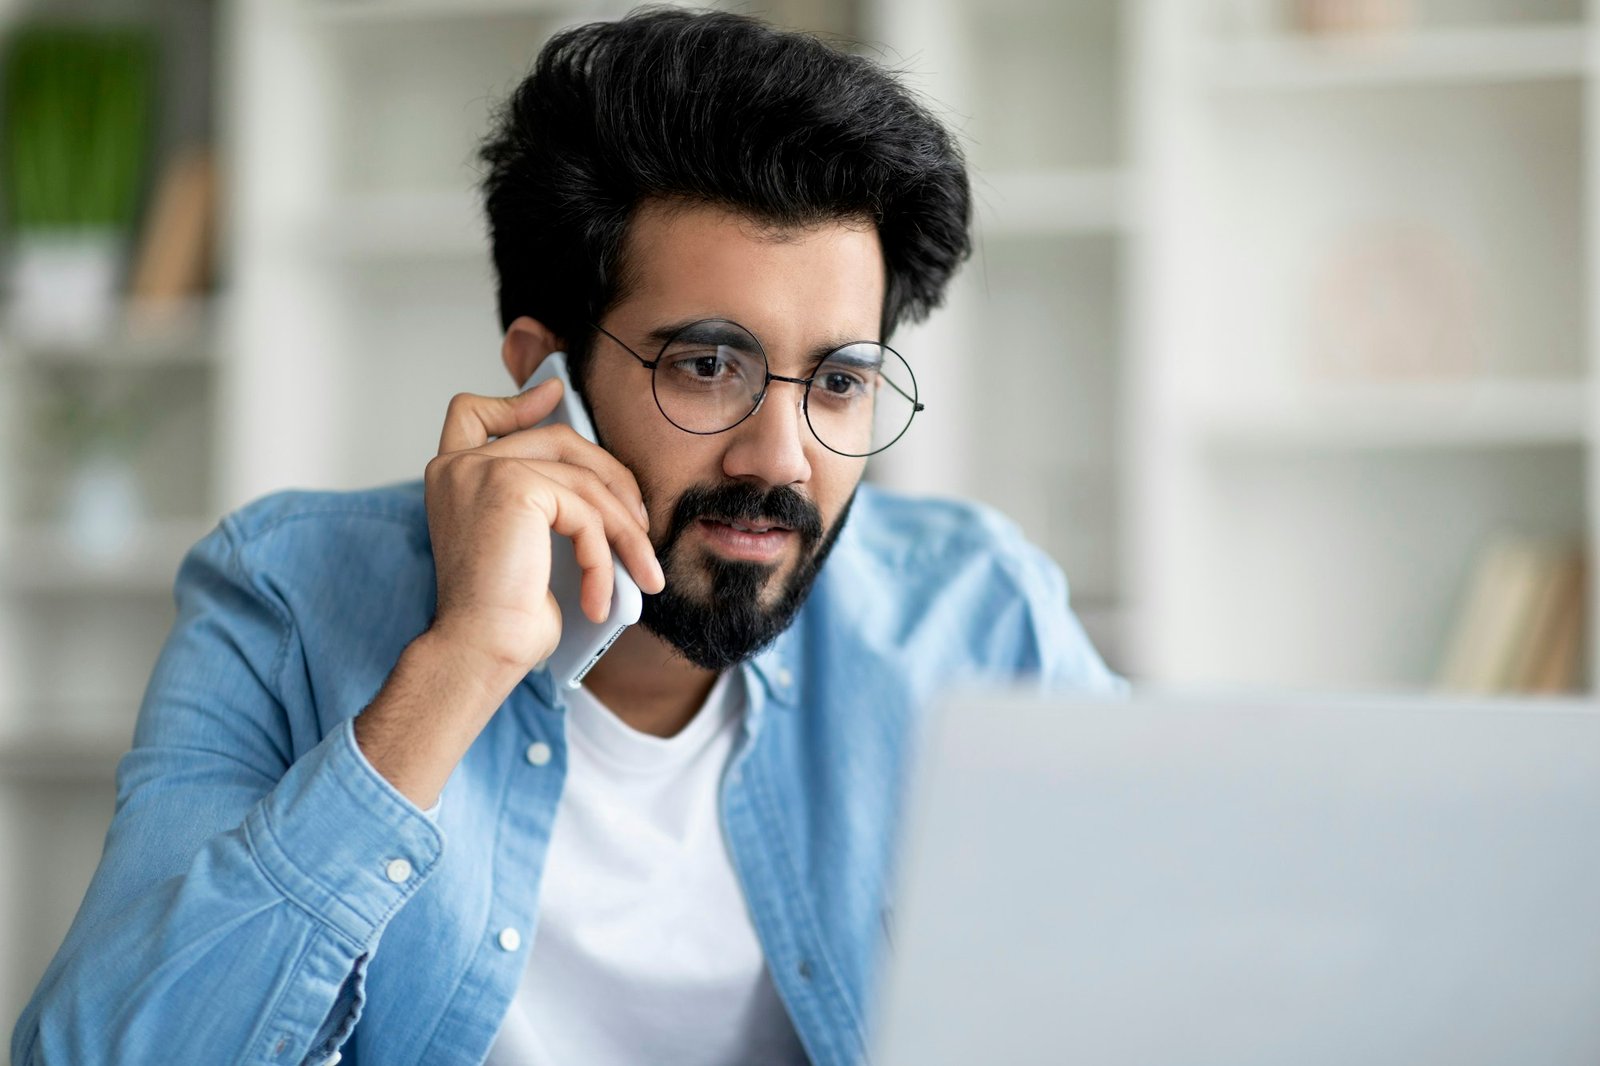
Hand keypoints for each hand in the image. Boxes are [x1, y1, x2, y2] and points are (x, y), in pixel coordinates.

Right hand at [422, 379, 665, 678]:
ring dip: (624, 532)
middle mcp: (460, 466)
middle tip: (640, 528)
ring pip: (585, 480)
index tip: (555, 393)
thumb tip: (598, 480)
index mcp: (453, 477)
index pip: (472, 413)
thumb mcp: (524, 546)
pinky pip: (586, 511)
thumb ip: (542, 502)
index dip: (516, 400)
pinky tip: (600, 598)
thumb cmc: (501, 615)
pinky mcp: (513, 486)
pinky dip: (605, 557)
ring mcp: (483, 470)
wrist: (479, 651)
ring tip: (642, 574)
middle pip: (558, 440)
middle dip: (612, 479)